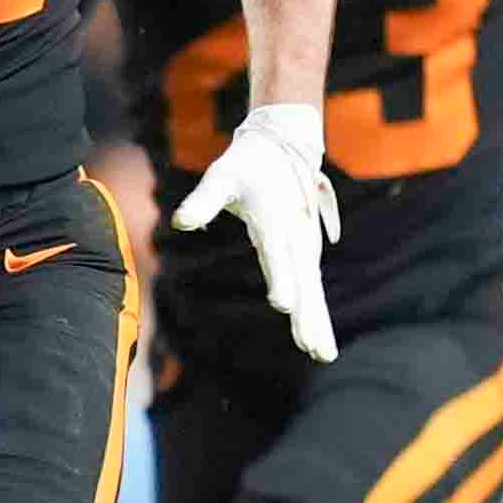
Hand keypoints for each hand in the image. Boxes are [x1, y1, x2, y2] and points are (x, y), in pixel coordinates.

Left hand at [174, 101, 341, 361]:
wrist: (284, 148)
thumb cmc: (246, 165)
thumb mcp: (221, 177)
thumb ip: (202, 201)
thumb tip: (180, 222)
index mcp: (274, 219)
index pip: (276, 254)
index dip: (280, 279)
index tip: (283, 305)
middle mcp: (295, 236)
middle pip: (302, 281)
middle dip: (307, 314)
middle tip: (311, 347)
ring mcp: (305, 246)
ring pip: (312, 289)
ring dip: (317, 321)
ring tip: (322, 354)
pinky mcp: (306, 254)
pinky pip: (312, 288)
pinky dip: (316, 315)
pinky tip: (316, 343)